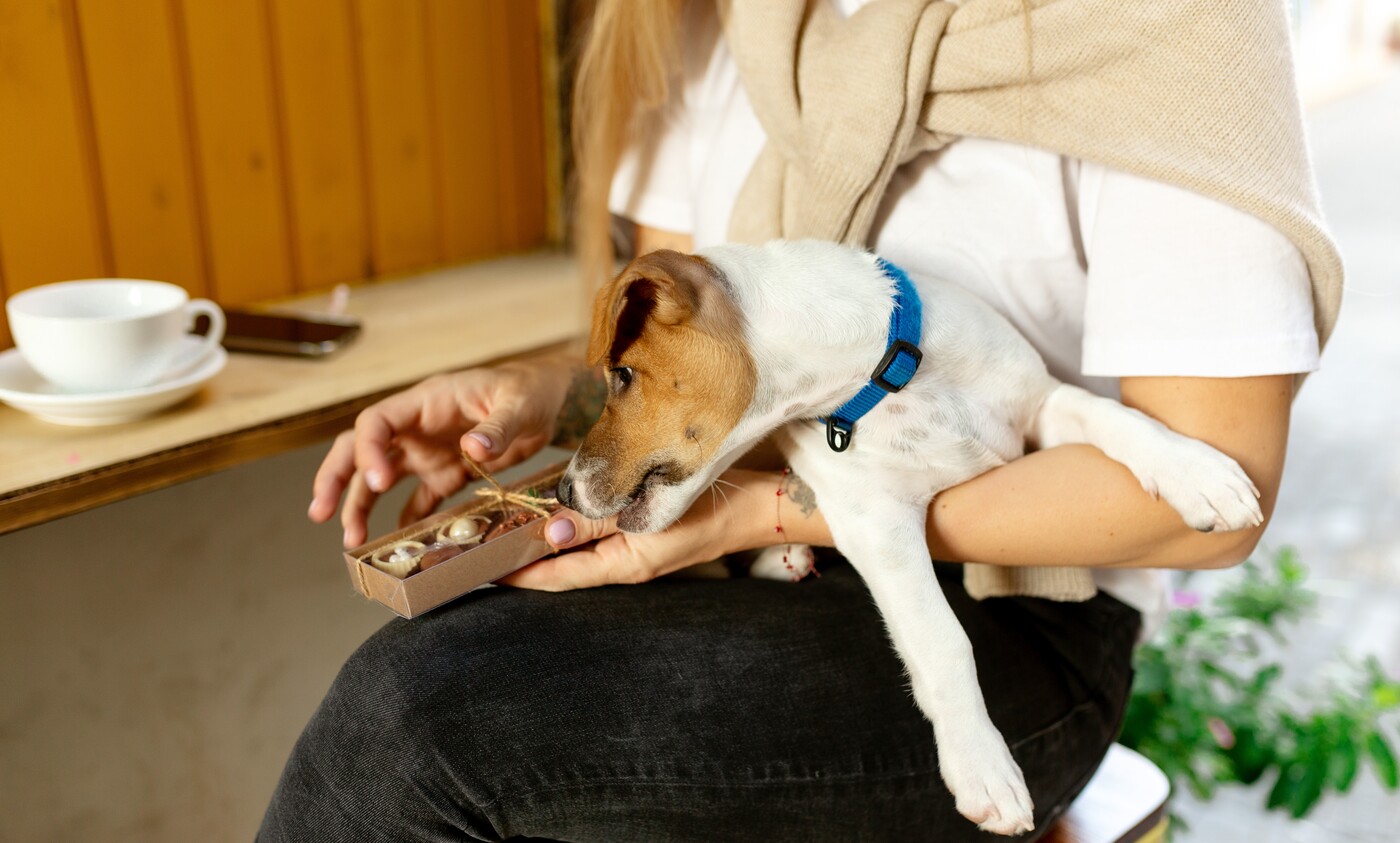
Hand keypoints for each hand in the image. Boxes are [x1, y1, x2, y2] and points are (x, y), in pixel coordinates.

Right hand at [310, 354, 575, 547]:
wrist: (553, 403)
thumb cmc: (532, 391)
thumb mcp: (518, 404)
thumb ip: (497, 426)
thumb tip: (473, 448)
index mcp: (426, 402)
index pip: (377, 422)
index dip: (368, 451)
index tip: (380, 483)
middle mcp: (417, 428)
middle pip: (360, 449)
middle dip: (337, 479)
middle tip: (321, 512)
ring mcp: (429, 452)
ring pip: (380, 479)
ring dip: (362, 506)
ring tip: (352, 540)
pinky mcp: (447, 473)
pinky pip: (418, 499)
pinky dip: (406, 520)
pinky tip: (398, 544)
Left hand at [499, 469, 775, 590]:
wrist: (759, 505)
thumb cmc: (712, 509)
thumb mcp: (649, 514)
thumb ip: (597, 521)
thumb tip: (548, 532)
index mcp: (623, 565)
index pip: (556, 577)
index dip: (516, 574)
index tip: (478, 570)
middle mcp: (623, 562)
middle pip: (560, 567)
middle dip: (521, 558)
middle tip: (478, 546)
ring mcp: (633, 549)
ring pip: (575, 551)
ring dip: (542, 541)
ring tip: (504, 528)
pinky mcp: (642, 531)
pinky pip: (595, 536)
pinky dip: (570, 527)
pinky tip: (553, 512)